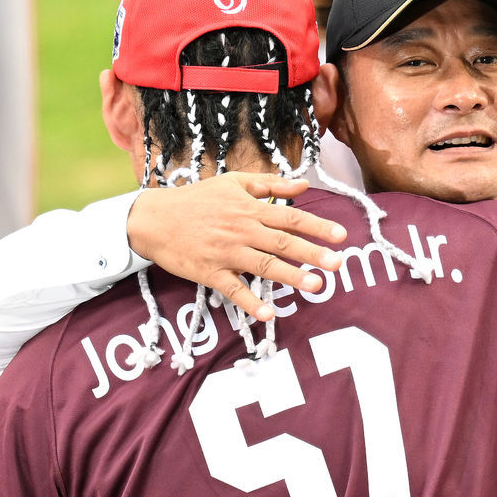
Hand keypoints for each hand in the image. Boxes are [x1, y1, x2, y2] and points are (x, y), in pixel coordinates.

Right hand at [126, 172, 346, 321]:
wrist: (155, 218)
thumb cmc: (196, 200)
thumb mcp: (233, 182)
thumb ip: (270, 184)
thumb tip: (304, 185)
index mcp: (250, 209)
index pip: (291, 217)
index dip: (317, 226)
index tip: (342, 235)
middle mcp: (242, 230)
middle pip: (283, 242)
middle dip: (312, 252)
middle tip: (338, 263)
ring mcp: (227, 253)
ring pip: (264, 265)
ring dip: (290, 276)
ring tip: (316, 286)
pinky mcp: (210, 272)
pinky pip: (233, 289)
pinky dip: (249, 302)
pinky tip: (268, 313)